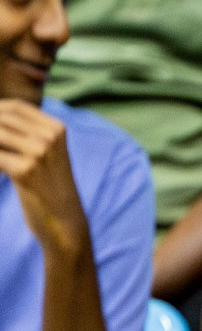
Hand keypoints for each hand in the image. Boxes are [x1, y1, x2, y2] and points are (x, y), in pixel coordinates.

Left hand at [0, 99, 89, 256]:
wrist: (65, 224)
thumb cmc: (49, 190)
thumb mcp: (45, 156)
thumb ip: (23, 135)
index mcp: (56, 129)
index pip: (14, 107)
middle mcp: (50, 137)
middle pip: (1, 118)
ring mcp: (39, 152)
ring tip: (0, 165)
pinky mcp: (25, 170)